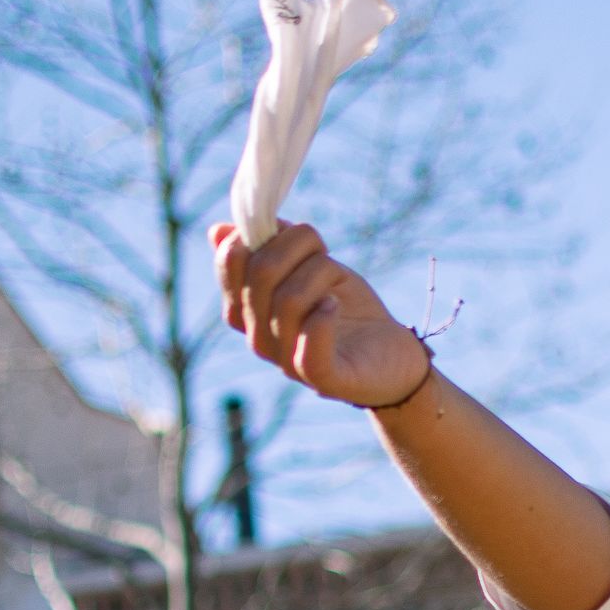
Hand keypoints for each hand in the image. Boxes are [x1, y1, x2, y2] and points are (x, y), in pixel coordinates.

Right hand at [213, 220, 429, 406]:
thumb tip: (219, 230)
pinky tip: (334, 305)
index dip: (259, 233)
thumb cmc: (345, 308)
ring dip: (320, 274)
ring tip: (338, 281)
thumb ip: (272, 247)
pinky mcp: (322, 380)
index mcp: (248, 309)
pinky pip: (310, 349)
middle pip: (261, 275)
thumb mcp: (309, 267)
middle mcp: (259, 338)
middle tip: (322, 249)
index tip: (291, 230)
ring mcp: (286, 362)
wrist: (391, 357)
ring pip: (289, 301)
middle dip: (297, 246)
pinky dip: (322, 320)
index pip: (231, 264)